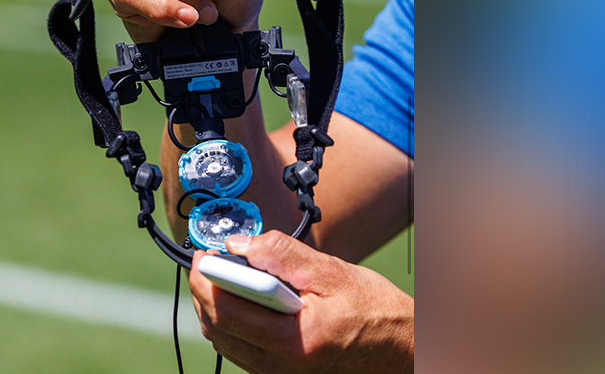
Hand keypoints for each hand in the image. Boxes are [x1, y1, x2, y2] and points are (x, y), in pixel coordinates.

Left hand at [189, 231, 413, 373]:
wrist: (401, 349)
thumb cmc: (374, 311)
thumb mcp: (330, 272)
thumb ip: (280, 254)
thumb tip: (239, 244)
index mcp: (293, 341)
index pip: (226, 311)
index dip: (205, 278)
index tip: (203, 253)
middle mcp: (280, 367)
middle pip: (216, 327)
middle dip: (204, 289)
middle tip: (210, 259)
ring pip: (223, 341)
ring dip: (214, 306)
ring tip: (225, 274)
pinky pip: (240, 350)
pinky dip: (232, 322)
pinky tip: (244, 299)